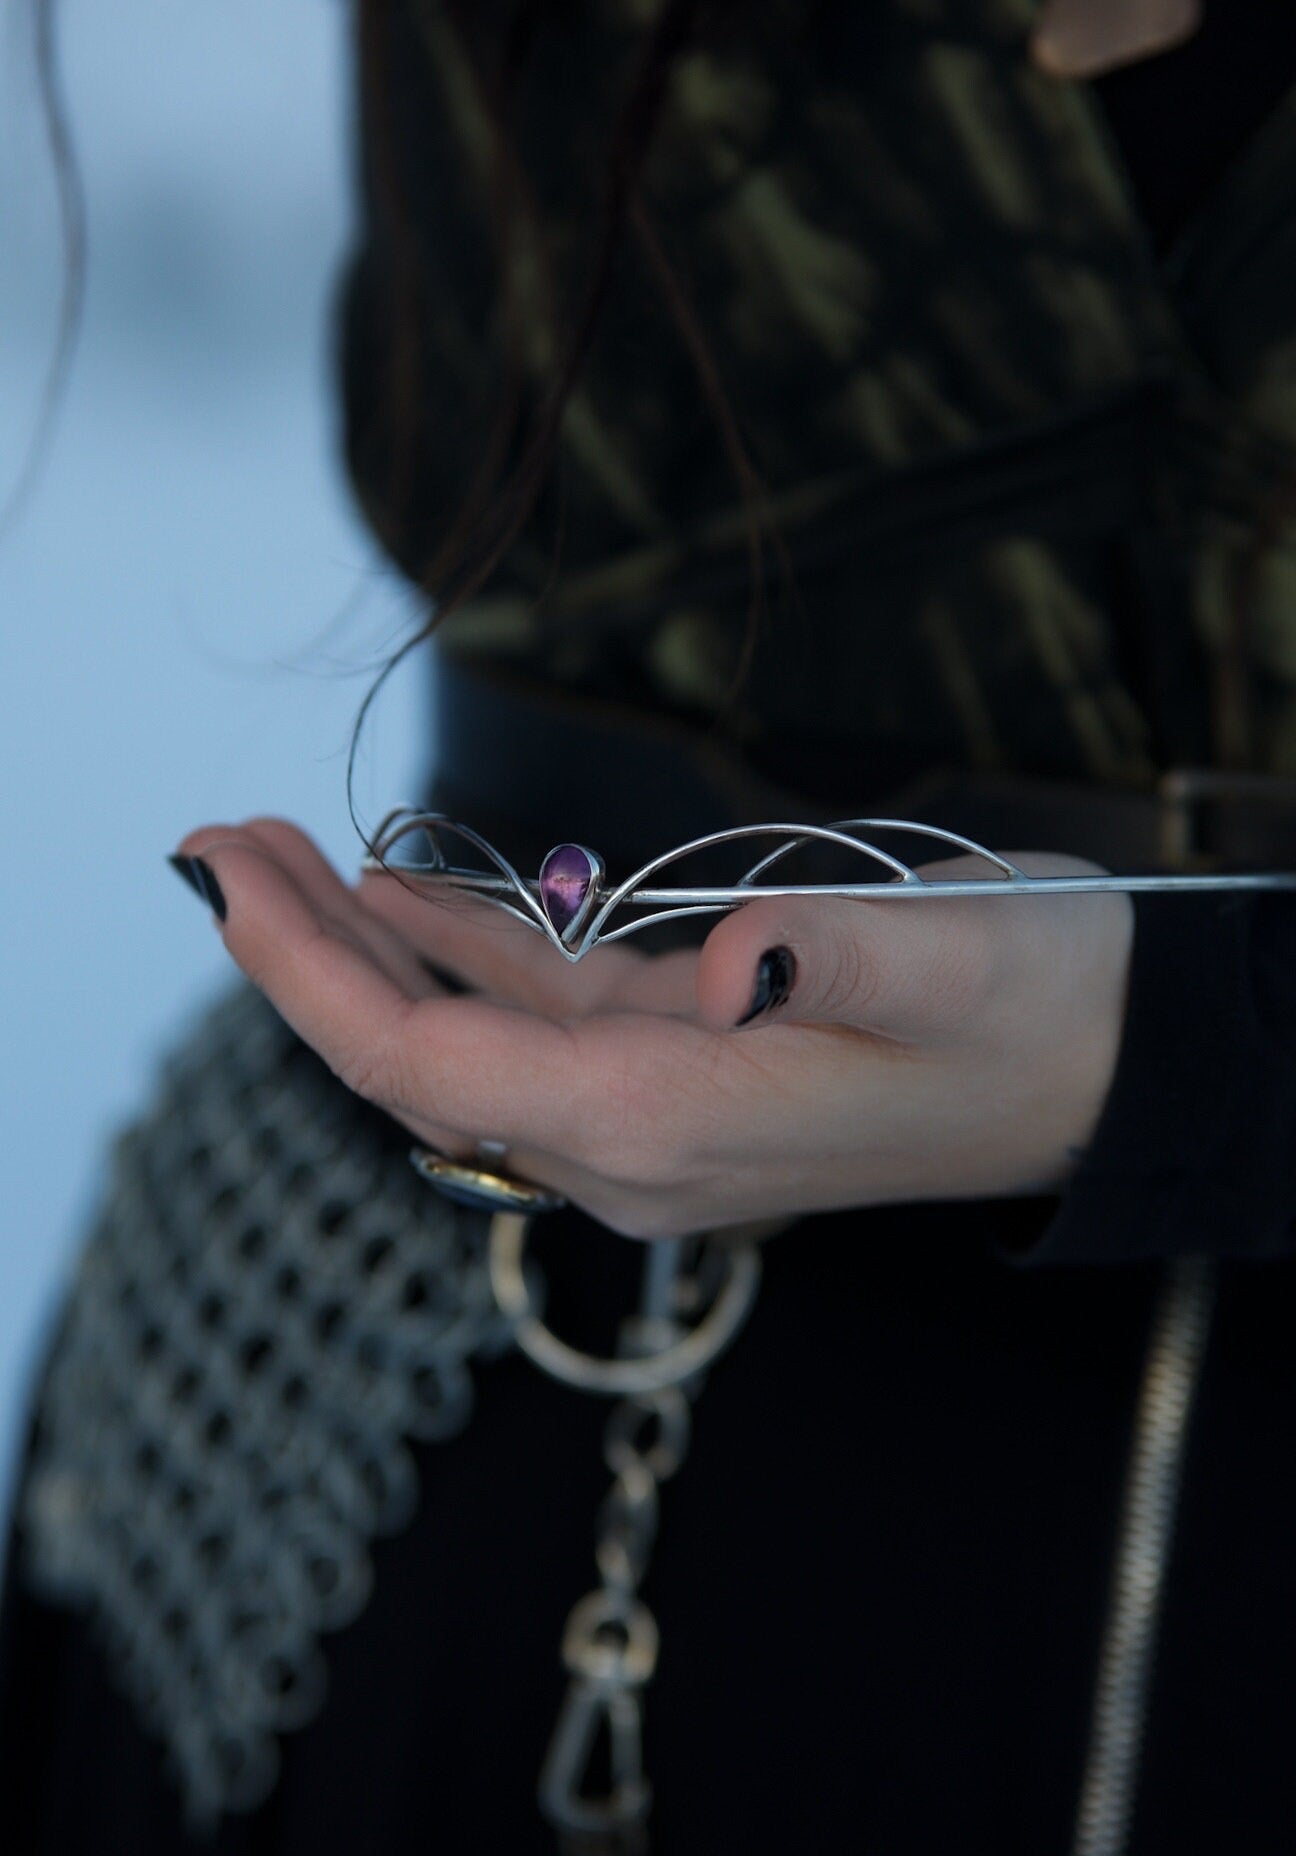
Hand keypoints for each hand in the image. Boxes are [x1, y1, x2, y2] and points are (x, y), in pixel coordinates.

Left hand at [172, 819, 1132, 1238]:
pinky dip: (456, 956)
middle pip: (418, 1059)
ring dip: (365, 952)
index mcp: (671, 1124)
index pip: (432, 1063)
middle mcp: (635, 1142)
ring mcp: (648, 1115)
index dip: (312, 975)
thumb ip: (834, 961)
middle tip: (218, 838)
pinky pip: (533, 1022)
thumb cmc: (1038, 1016)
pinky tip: (397, 898)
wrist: (1104, 1069)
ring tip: (274, 853)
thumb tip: (733, 963)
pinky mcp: (676, 1071)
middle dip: (304, 957)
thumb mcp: (958, 969)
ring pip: (463, 1039)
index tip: (228, 874)